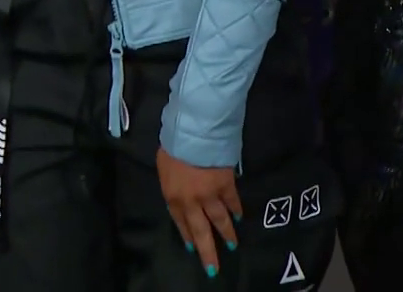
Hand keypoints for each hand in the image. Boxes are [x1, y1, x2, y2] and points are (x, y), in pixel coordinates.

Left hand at [157, 147, 240, 277]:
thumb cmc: (174, 147)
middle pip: (201, 231)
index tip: (192, 248)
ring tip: (233, 245)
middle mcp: (192, 203)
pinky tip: (239, 217)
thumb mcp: (164, 167)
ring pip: (219, 220)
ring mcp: (210, 196)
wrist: (194, 134)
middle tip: (213, 268)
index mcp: (173, 198)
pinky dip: (236, 210)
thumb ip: (171, 182)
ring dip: (226, 234)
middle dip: (207, 251)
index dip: (188, 236)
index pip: (181, 223)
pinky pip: (232, 202)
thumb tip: (177, 189)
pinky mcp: (226, 185)